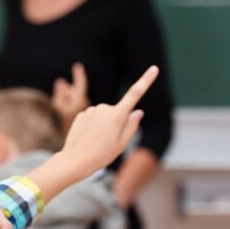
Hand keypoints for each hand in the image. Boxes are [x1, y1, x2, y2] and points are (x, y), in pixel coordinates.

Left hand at [58, 65, 158, 179]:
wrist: (75, 160)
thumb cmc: (102, 154)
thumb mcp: (123, 143)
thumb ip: (132, 125)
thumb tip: (138, 111)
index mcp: (117, 115)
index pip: (135, 93)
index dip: (146, 80)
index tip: (154, 68)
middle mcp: (104, 108)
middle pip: (117, 111)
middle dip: (116, 122)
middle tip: (108, 140)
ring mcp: (91, 110)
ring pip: (104, 115)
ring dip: (103, 124)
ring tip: (96, 140)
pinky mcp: (81, 113)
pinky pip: (92, 117)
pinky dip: (92, 125)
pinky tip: (88, 137)